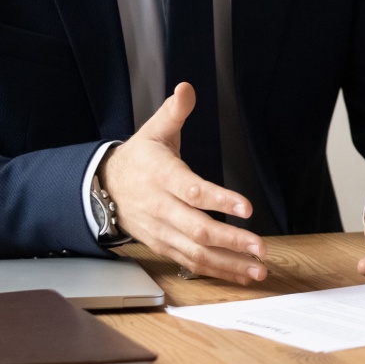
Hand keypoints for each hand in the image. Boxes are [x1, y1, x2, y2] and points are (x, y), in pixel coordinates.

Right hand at [100, 83, 267, 285]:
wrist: (105, 187)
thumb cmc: (139, 158)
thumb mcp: (154, 130)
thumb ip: (174, 111)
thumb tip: (186, 89)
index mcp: (162, 176)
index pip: (192, 190)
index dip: (219, 199)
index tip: (247, 207)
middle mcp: (161, 207)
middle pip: (197, 228)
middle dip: (231, 240)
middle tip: (260, 247)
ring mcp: (161, 230)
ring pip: (196, 252)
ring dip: (229, 263)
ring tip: (258, 268)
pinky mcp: (162, 245)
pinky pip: (190, 263)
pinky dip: (216, 272)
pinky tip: (240, 274)